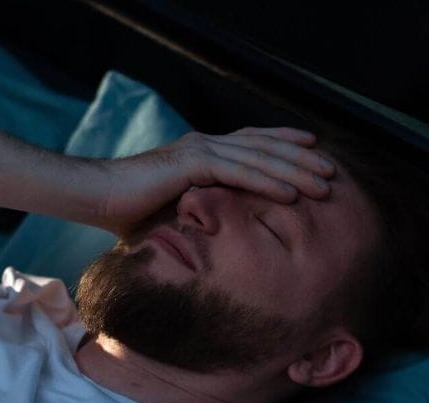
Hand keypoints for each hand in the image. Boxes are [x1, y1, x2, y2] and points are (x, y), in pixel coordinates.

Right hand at [93, 127, 334, 236]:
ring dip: (295, 171)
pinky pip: (240, 172)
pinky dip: (268, 182)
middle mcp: (204, 143)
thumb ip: (197, 213)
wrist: (95, 197)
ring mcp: (199, 149)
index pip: (252, 142)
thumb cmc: (126, 211)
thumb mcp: (172, 211)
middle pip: (264, 146)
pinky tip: (292, 193)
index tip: (313, 151)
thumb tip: (212, 235)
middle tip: (333, 171)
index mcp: (201, 151)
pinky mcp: (192, 162)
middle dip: (301, 158)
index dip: (284, 144)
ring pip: (259, 157)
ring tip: (324, 184)